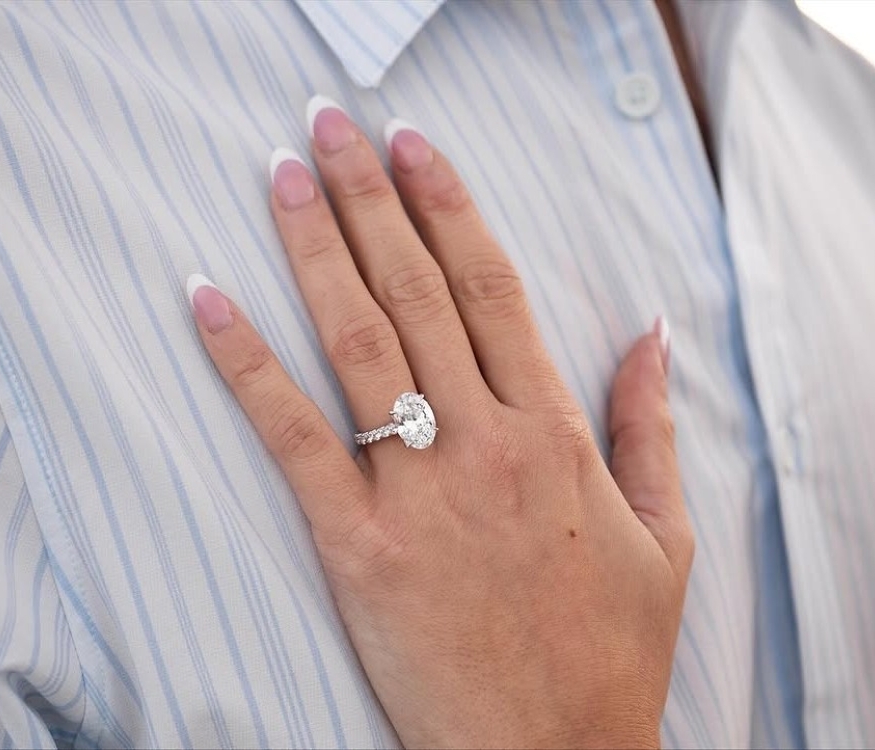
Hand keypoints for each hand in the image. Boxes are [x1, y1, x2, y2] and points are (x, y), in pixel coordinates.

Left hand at [186, 98, 693, 748]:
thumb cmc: (610, 651)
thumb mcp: (665, 534)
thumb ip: (650, 423)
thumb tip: (652, 331)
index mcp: (558, 436)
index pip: (495, 289)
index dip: (451, 207)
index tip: (417, 145)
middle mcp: (487, 446)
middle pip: (418, 293)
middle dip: (371, 198)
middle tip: (332, 127)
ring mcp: (420, 495)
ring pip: (359, 344)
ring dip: (315, 250)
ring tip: (281, 177)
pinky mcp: (359, 548)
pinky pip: (295, 438)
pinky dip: (247, 364)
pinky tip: (209, 300)